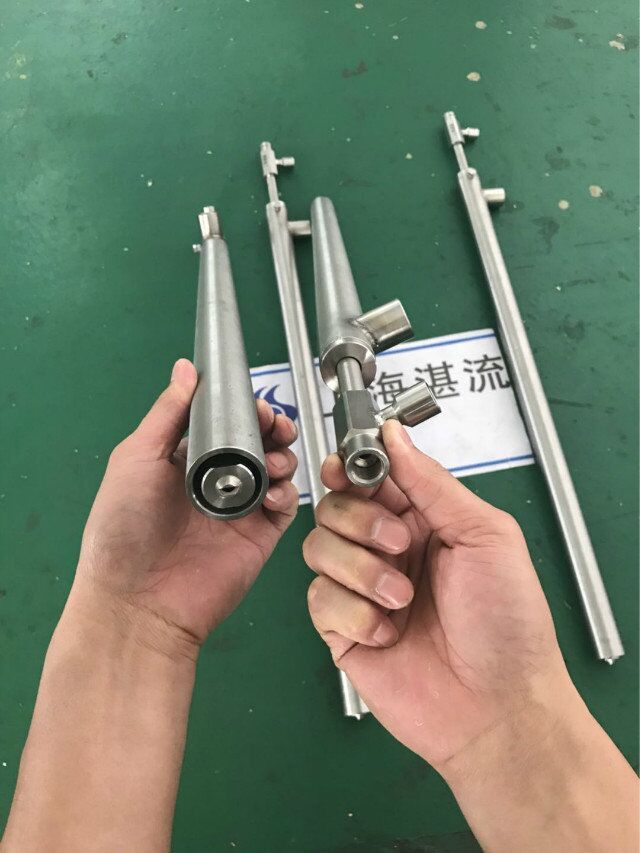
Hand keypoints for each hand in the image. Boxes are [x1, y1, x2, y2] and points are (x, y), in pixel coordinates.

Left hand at [73, 359, 298, 651]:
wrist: (138, 602)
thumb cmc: (124, 529)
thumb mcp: (136, 458)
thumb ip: (167, 413)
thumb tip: (186, 370)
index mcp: (183, 460)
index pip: (224, 422)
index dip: (243, 408)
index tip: (254, 402)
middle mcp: (214, 481)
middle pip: (256, 442)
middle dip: (271, 427)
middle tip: (274, 425)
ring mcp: (239, 509)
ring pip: (277, 469)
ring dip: (283, 455)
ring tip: (275, 459)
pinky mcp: (259, 536)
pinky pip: (286, 505)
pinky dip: (288, 492)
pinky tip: (275, 492)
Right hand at [303, 418, 565, 767]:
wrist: (498, 707)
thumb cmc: (508, 624)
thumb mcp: (486, 536)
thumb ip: (434, 483)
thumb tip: (394, 436)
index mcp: (424, 520)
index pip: (372, 475)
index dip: (352, 465)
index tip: (347, 465)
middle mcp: (388, 549)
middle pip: (335, 505)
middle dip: (360, 521)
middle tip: (398, 544)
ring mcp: (363, 588)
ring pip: (318, 547)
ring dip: (359, 570)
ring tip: (401, 599)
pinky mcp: (343, 629)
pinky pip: (318, 599)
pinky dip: (353, 613)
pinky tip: (387, 632)